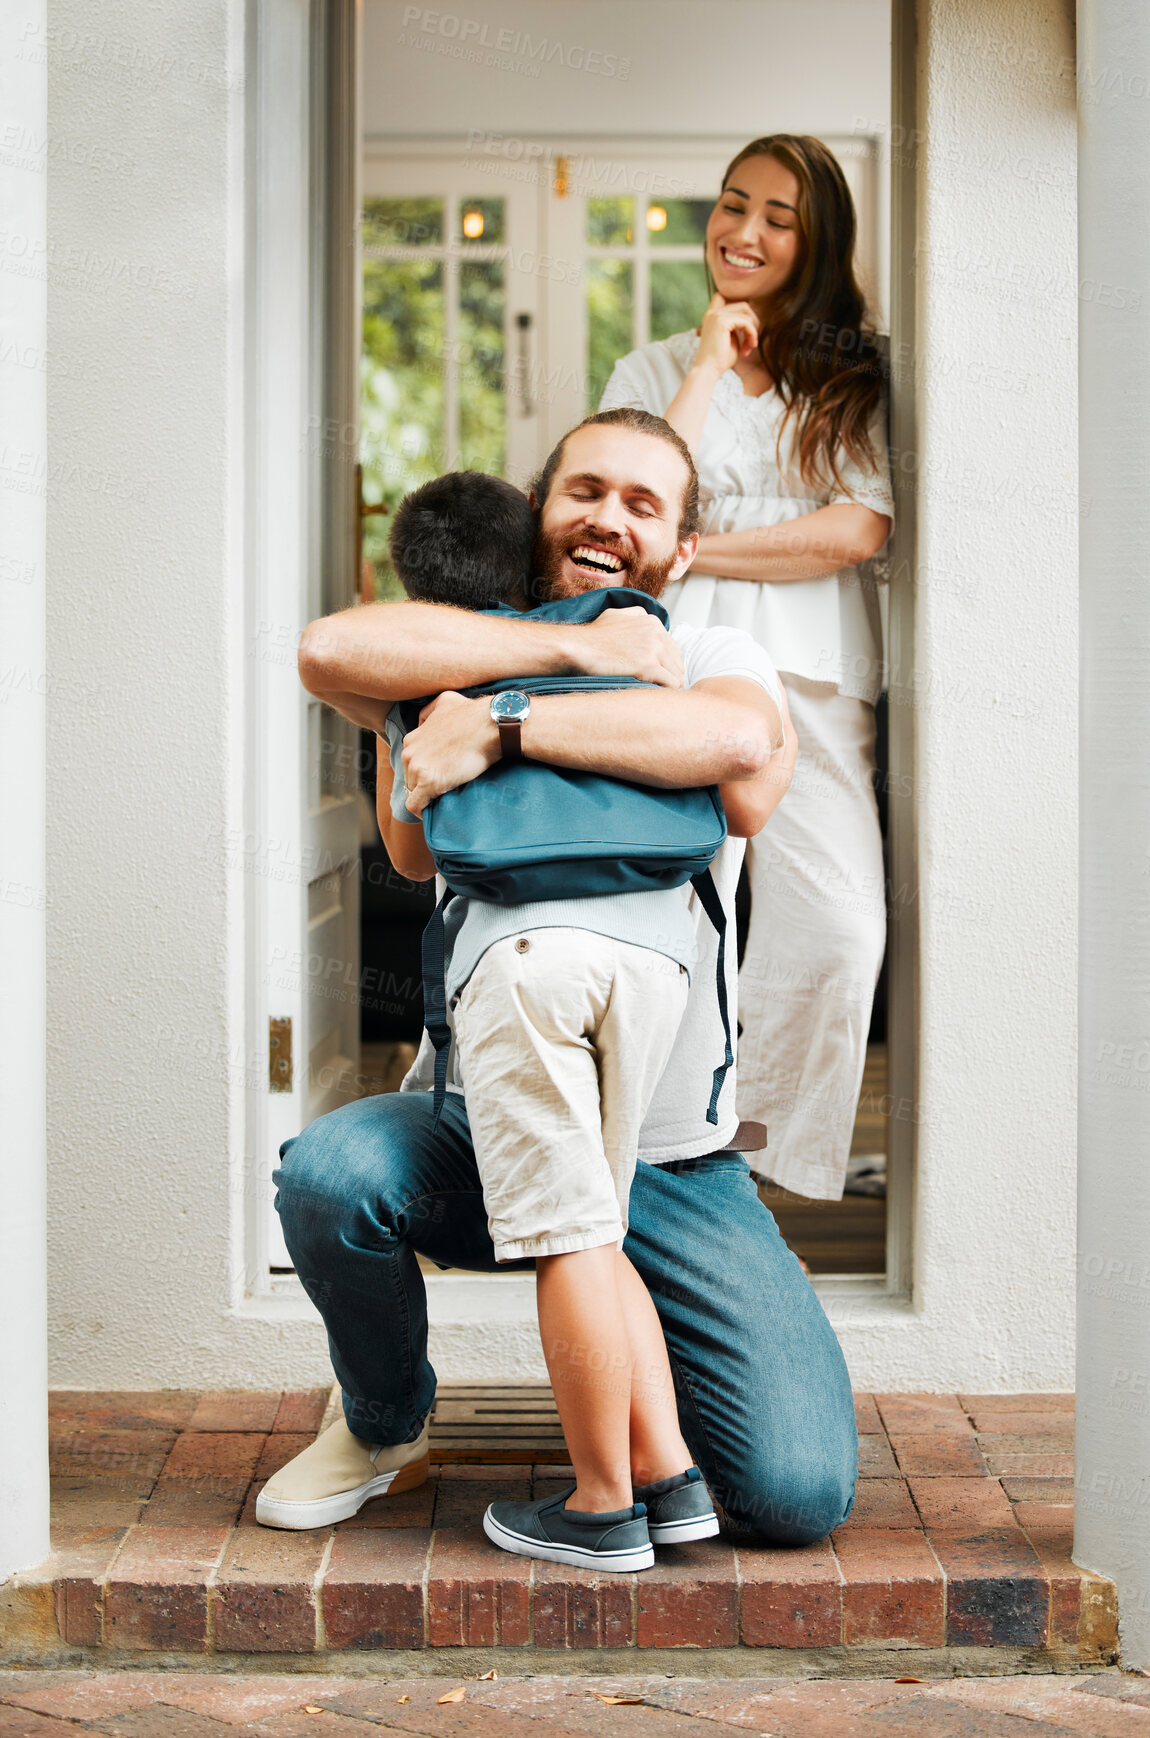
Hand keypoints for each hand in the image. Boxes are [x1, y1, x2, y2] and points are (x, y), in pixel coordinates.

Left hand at [401, 691, 499, 815]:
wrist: (490, 726)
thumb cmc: (472, 714)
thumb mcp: (445, 702)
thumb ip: (429, 712)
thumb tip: (423, 721)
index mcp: (412, 738)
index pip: (412, 762)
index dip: (425, 768)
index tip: (438, 773)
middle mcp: (409, 753)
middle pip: (410, 777)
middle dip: (424, 781)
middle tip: (446, 784)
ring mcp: (417, 768)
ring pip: (413, 791)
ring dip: (426, 794)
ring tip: (445, 795)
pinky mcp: (428, 783)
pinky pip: (414, 805)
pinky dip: (420, 810)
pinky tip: (430, 811)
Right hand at [566, 606, 683, 688]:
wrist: (580, 647)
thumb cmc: (593, 635)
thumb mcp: (616, 615)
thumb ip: (634, 616)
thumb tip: (643, 619)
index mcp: (652, 622)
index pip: (672, 648)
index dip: (666, 664)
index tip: (658, 674)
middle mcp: (657, 632)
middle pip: (677, 662)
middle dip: (669, 675)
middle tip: (659, 687)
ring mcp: (654, 648)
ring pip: (677, 674)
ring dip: (668, 685)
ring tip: (657, 693)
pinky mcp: (648, 665)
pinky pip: (671, 683)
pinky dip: (666, 691)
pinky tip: (656, 695)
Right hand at [695, 292, 759, 375]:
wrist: (708, 371)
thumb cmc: (720, 360)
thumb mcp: (732, 339)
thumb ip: (739, 326)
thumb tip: (752, 316)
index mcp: (712, 316)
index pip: (726, 297)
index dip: (740, 308)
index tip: (746, 327)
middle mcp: (713, 313)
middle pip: (743, 304)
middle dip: (753, 321)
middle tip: (752, 340)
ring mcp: (717, 315)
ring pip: (746, 311)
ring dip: (753, 329)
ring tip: (750, 346)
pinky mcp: (722, 321)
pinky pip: (746, 321)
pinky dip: (752, 333)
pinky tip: (750, 346)